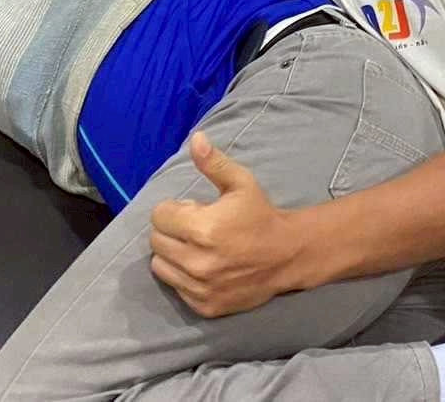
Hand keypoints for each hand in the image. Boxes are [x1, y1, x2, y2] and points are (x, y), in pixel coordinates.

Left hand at [148, 132, 300, 316]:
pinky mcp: (203, 305)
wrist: (287, 255)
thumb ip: (214, 163)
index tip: (192, 209)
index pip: (159, 216)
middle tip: (195, 227)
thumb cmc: (260, 215)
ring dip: (173, 254)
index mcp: (202, 228)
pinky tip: (205, 266)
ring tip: (196, 247)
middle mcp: (197, 261)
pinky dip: (184, 276)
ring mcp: (199, 287)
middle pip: (156, 241)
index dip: (174, 209)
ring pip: (160, 266)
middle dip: (171, 230)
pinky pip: (175, 287)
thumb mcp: (241, 183)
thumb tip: (196, 139)